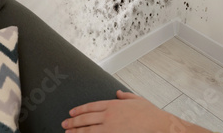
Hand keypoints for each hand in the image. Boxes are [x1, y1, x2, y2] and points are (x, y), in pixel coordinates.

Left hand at [61, 90, 211, 132]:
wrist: (157, 125)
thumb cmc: (149, 113)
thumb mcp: (136, 99)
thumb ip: (125, 96)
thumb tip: (118, 93)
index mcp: (113, 104)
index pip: (91, 106)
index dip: (79, 110)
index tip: (72, 112)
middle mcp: (109, 115)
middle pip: (86, 118)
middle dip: (73, 121)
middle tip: (65, 123)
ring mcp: (110, 128)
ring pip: (87, 130)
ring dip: (76, 131)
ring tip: (68, 132)